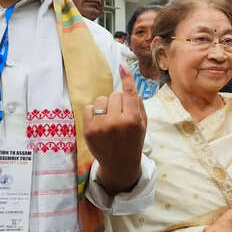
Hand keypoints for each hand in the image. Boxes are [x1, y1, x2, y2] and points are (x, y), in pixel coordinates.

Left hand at [83, 64, 147, 194]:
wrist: (119, 164)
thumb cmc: (133, 141)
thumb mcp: (143, 124)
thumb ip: (137, 103)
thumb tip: (127, 78)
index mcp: (133, 120)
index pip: (129, 93)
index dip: (126, 79)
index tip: (123, 66)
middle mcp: (117, 122)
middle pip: (115, 95)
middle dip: (118, 102)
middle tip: (120, 115)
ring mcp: (101, 127)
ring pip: (101, 100)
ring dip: (105, 106)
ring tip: (109, 120)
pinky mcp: (88, 130)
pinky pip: (88, 108)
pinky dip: (93, 113)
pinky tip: (99, 124)